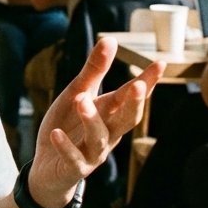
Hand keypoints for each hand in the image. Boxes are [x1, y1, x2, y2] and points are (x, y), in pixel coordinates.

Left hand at [26, 36, 163, 207]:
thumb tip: (111, 38)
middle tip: (139, 86)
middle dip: (134, 104)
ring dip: (92, 120)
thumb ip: (93, 70)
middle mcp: (108, 133)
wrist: (46, 168)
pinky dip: (66, 147)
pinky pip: (73, 158)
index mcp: (109, 113)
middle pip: (127, 120)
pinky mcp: (74, 168)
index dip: (147, 81)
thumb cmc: (68, 126)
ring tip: (81, 101)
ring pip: (99, 138)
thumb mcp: (77, 94)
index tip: (161, 63)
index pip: (131, 95)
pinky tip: (56, 134)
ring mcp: (93, 152)